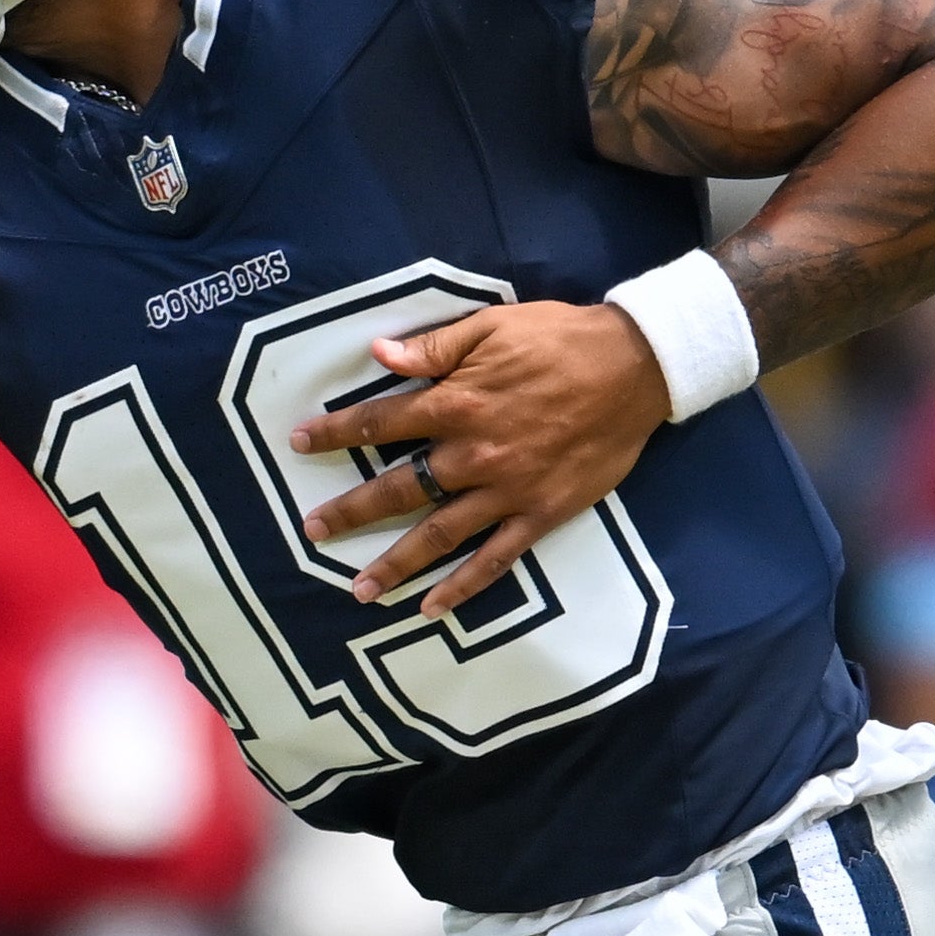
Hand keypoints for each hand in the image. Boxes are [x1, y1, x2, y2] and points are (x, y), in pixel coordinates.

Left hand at [287, 301, 670, 612]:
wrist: (636, 368)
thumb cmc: (560, 340)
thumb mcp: (492, 327)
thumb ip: (434, 347)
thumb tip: (378, 353)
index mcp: (457, 403)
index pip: (380, 422)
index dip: (335, 433)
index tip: (298, 443)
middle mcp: (473, 453)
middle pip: (398, 488)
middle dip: (350, 512)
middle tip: (311, 531)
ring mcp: (506, 490)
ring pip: (438, 534)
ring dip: (395, 564)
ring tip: (358, 590)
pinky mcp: (540, 514)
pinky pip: (494, 560)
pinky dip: (461, 587)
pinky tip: (430, 608)